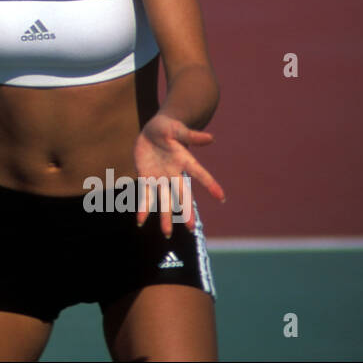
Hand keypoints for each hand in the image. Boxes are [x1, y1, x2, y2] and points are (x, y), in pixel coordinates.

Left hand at [132, 113, 224, 236]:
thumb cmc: (167, 128)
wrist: (151, 131)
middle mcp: (174, 173)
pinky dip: (143, 208)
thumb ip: (191, 136)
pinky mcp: (146, 178)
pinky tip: (140, 221)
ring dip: (165, 216)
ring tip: (167, 234)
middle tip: (192, 228)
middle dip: (186, 211)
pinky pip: (144, 195)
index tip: (222, 198)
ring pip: (164, 200)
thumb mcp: (177, 130)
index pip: (199, 174)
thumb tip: (211, 138)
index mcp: (184, 161)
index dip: (210, 185)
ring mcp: (160, 178)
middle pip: (182, 195)